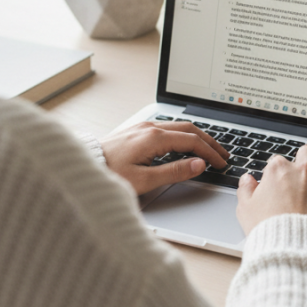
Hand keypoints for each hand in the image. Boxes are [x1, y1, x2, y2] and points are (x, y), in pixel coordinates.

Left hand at [101, 120, 229, 194]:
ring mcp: (143, 127)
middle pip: (189, 129)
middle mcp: (150, 127)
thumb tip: (199, 165)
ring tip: (209, 148)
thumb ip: (174, 172)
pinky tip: (185, 144)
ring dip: (197, 136)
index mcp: (154, 138)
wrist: (83, 166)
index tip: (221, 163)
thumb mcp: (144, 180)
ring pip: (179, 126)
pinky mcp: (137, 130)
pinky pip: (168, 128)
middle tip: (223, 154)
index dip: (210, 153)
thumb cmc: (109, 174)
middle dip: (209, 142)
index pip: (192, 141)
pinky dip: (184, 135)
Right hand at [236, 146, 306, 234]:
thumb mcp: (245, 209)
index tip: (279, 181)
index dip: (278, 171)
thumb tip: (247, 180)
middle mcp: (303, 171)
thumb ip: (246, 190)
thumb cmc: (267, 228)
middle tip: (306, 168)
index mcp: (279, 171)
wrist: (290, 245)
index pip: (278, 161)